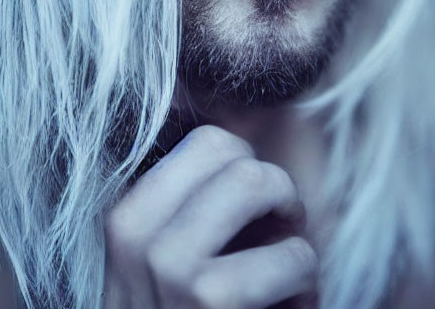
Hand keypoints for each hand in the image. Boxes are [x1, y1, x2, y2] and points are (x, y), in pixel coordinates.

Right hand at [103, 124, 318, 307]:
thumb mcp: (168, 268)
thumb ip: (198, 211)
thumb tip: (249, 148)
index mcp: (127, 218)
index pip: (209, 142)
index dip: (247, 171)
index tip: (253, 214)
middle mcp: (137, 236)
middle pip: (237, 158)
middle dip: (275, 191)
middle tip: (279, 235)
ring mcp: (171, 268)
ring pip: (259, 182)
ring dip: (292, 232)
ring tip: (286, 273)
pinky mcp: (212, 302)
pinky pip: (294, 255)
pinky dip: (308, 283)